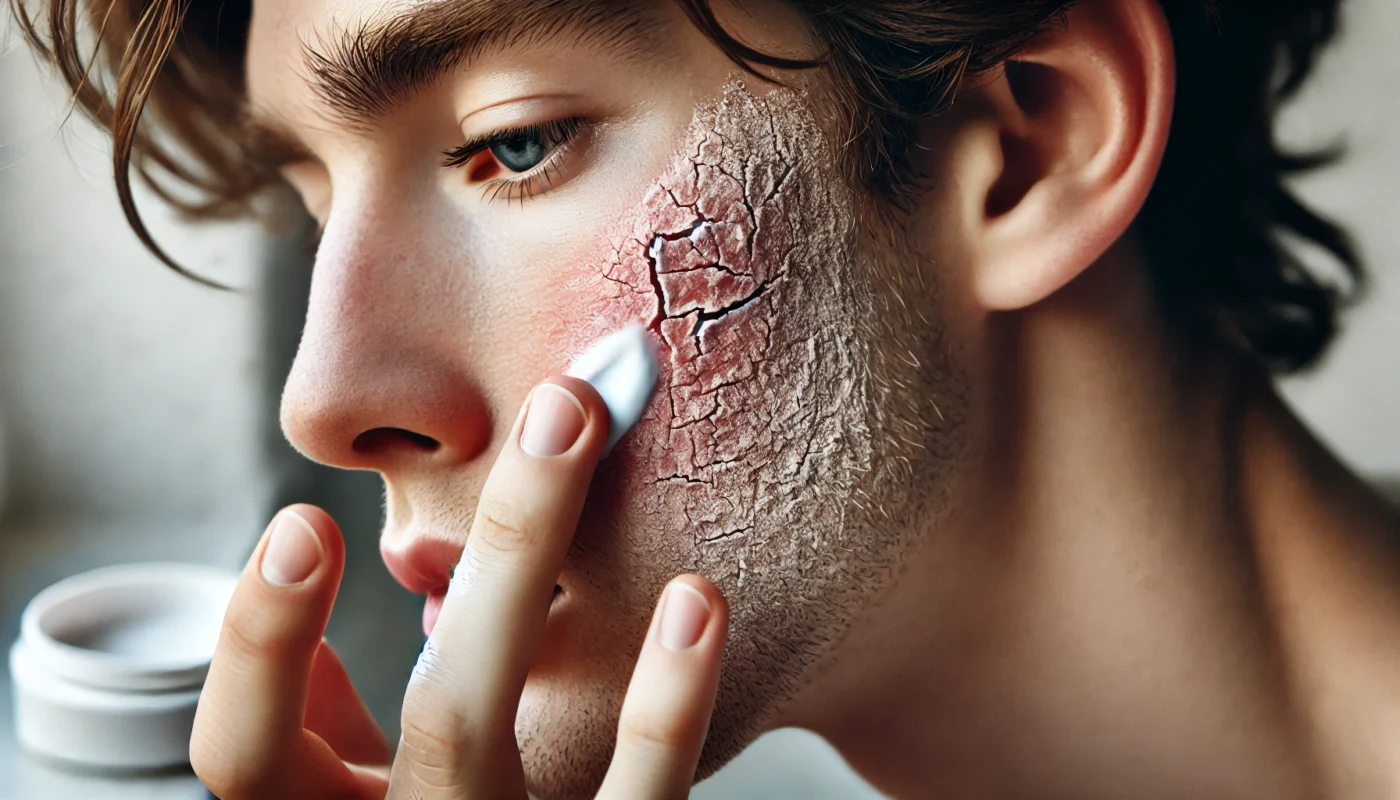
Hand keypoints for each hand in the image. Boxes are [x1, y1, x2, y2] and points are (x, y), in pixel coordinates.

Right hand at [190, 377, 729, 798]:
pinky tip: (701, 601)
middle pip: (436, 713)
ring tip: (615, 461)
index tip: (302, 524)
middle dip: (505, 551)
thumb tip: (311, 643)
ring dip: (567, 585)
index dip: (257, 647)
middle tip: (563, 408)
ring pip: (514, 741)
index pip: (244, 762)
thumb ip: (320, 747)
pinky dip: (666, 707)